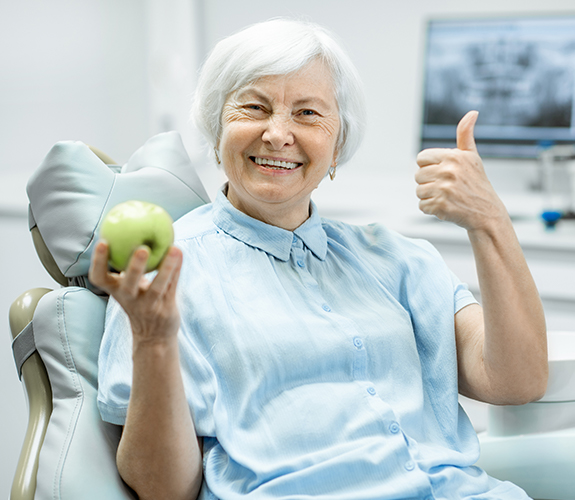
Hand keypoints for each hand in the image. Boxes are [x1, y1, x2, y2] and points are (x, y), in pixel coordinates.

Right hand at [88, 241, 182, 342]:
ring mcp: (149, 306)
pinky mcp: (165, 309)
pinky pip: (172, 287)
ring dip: (166, 268)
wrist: (153, 336)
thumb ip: (127, 265)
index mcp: (116, 291)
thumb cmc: (139, 302)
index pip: (99, 278)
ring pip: (157, 287)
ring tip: (174, 249)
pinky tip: (180, 253)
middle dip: (134, 267)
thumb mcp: (129, 286)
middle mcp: (130, 299)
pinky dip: (176, 270)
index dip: (99, 261)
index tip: (103, 242)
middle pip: (129, 285)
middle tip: (142, 248)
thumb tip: (131, 230)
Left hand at [415, 110, 506, 231]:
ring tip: (447, 197)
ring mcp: (444, 189)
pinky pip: (422, 206)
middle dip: (429, 182)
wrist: (487, 213)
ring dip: (429, 196)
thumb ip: (465, 135)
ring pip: (419, 191)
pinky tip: (446, 207)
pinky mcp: (441, 206)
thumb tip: (472, 113)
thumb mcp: (472, 157)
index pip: (421, 158)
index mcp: (453, 156)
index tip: (442, 173)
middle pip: (418, 175)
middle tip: (446, 187)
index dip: (428, 166)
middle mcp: (448, 171)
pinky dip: (431, 209)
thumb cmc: (477, 184)